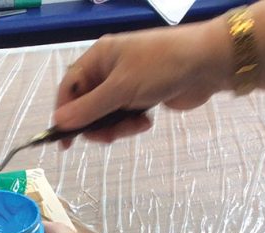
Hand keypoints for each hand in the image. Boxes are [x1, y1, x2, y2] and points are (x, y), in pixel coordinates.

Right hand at [54, 21, 229, 144]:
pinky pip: (124, 118)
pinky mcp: (141, 98)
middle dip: (96, 125)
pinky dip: (131, 125)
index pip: (69, 88)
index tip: (64, 141)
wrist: (206, 64)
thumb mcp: (120, 89)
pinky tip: (146, 122)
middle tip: (108, 137)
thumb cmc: (160, 67)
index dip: (64, 113)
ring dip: (116, 128)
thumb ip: (88, 109)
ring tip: (134, 126)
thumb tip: (58, 122)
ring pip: (106, 116)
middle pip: (87, 106)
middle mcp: (109, 70)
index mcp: (99, 58)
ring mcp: (126, 84)